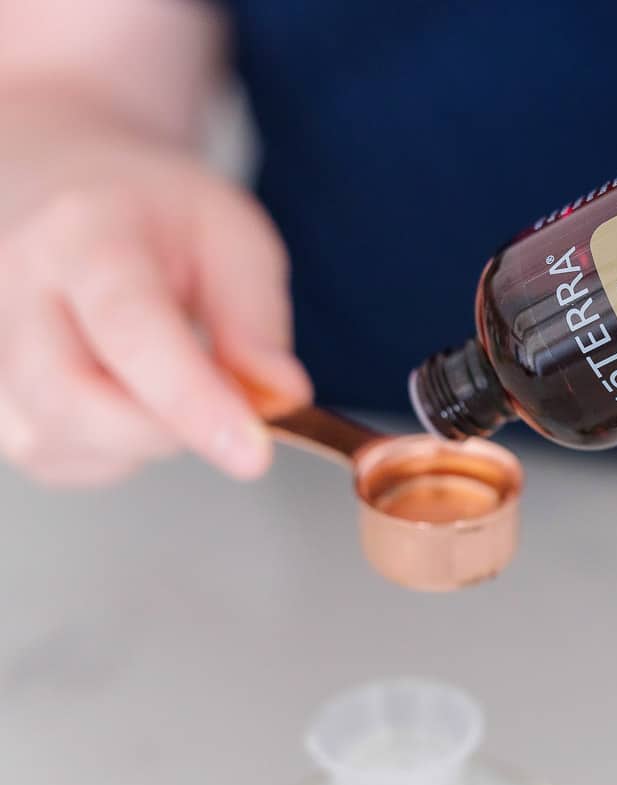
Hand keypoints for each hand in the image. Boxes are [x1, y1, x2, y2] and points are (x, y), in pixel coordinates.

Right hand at [0, 100, 309, 485]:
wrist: (61, 187)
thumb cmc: (152, 213)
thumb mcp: (230, 235)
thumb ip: (256, 318)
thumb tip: (282, 397)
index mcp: (83, 230)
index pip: (130, 325)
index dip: (191, 398)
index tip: (253, 452)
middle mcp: (12, 284)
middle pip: (72, 399)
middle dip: (167, 431)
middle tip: (228, 411)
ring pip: (56, 440)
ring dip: (140, 441)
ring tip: (172, 381)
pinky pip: (53, 458)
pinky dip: (111, 451)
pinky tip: (131, 400)